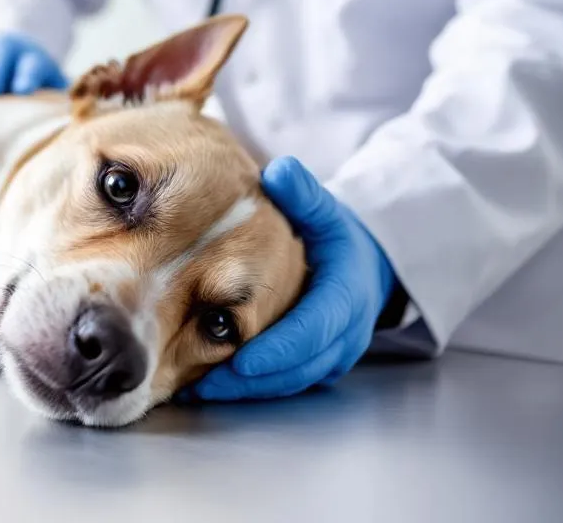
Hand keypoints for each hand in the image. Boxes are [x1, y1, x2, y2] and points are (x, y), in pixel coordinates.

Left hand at [189, 156, 395, 400]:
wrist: (366, 265)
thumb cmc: (334, 236)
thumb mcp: (325, 209)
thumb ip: (304, 193)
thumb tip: (280, 171)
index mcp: (346, 294)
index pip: (313, 329)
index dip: (279, 348)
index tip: (241, 361)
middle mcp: (345, 332)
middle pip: (299, 367)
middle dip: (252, 381)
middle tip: (202, 386)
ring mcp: (334, 354)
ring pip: (292, 383)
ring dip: (247, 391)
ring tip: (197, 391)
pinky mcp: (319, 366)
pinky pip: (287, 384)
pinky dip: (253, 389)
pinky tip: (211, 386)